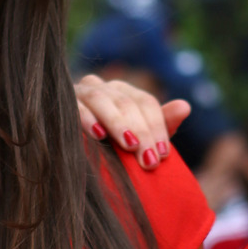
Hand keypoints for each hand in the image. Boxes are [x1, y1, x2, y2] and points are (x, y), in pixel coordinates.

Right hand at [74, 74, 190, 169]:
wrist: (68, 152)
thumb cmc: (109, 147)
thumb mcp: (139, 139)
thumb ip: (162, 124)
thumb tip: (185, 106)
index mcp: (125, 93)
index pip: (146, 103)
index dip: (157, 127)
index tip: (163, 154)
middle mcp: (104, 88)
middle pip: (127, 103)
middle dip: (141, 131)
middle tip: (150, 160)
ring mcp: (82, 93)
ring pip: (102, 100)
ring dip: (117, 123)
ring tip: (130, 145)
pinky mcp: (63, 103)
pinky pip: (76, 106)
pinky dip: (87, 119)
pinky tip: (98, 135)